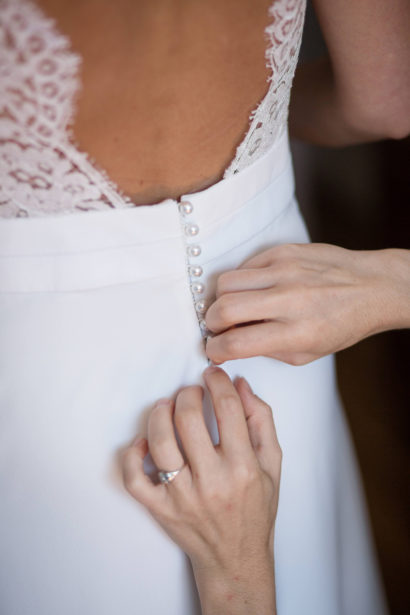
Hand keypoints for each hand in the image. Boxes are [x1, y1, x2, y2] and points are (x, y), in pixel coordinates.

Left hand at [121, 366, 280, 614]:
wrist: (236, 559)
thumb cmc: (255, 510)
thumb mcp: (272, 465)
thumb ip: (261, 421)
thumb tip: (241, 385)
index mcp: (243, 468)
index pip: (228, 409)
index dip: (218, 382)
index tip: (213, 374)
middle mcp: (212, 482)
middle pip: (188, 419)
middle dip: (188, 394)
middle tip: (191, 392)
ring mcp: (182, 497)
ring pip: (160, 442)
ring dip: (159, 414)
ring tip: (166, 406)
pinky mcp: (161, 510)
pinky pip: (133, 478)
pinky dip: (132, 454)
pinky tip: (143, 442)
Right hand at [204, 243, 409, 365]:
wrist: (371, 286)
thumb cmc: (341, 324)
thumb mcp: (306, 354)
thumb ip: (265, 350)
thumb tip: (229, 345)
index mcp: (297, 332)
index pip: (237, 342)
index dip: (215, 349)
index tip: (213, 349)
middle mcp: (289, 299)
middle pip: (223, 309)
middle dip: (211, 323)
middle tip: (218, 328)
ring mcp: (285, 271)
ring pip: (226, 282)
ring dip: (221, 299)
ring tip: (234, 307)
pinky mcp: (283, 251)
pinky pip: (244, 266)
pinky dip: (241, 281)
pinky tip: (255, 290)